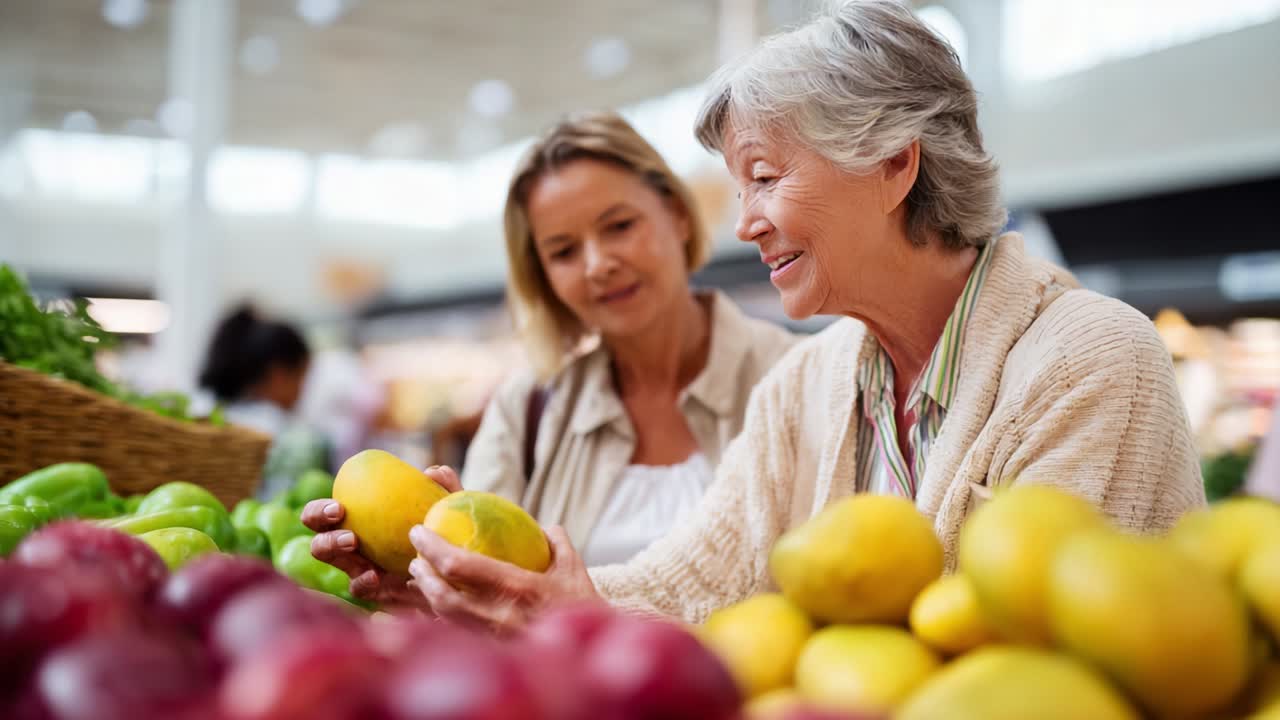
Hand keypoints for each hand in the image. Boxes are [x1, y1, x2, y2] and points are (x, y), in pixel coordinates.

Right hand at [302, 466, 463, 610]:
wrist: (460, 568)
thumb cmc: (446, 531)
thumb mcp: (449, 508)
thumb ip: (445, 488)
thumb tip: (434, 472)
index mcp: (360, 519)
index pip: (325, 514)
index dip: (320, 510)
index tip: (339, 507)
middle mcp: (353, 545)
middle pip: (319, 540)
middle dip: (324, 533)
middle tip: (346, 529)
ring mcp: (361, 568)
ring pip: (333, 563)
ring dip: (336, 552)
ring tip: (355, 545)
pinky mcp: (375, 590)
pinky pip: (358, 588)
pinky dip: (362, 581)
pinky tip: (376, 576)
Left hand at [407, 523, 600, 635]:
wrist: (590, 652)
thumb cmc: (582, 608)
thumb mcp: (574, 570)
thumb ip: (556, 543)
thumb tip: (544, 527)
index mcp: (517, 587)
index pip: (460, 566)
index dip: (433, 547)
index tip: (419, 531)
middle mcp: (498, 615)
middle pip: (441, 595)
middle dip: (422, 574)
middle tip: (415, 557)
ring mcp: (492, 637)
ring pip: (444, 617)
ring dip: (427, 595)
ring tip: (423, 578)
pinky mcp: (491, 652)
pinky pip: (457, 631)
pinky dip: (441, 616)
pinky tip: (440, 603)